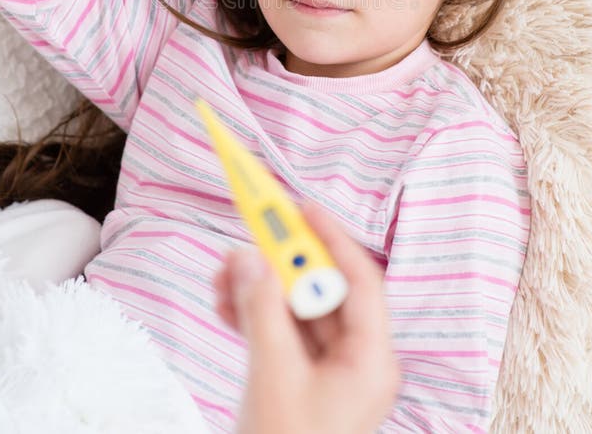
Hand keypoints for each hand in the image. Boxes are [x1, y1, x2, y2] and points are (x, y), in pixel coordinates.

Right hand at [213, 202, 398, 433]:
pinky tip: (224, 303)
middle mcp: (357, 363)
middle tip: (248, 241)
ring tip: (221, 277)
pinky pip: (282, 337)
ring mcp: (330, 375)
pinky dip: (254, 318)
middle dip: (280, 267)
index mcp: (371, 362)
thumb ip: (261, 310)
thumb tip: (248, 257)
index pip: (359, 282)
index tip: (301, 207)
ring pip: (296, 314)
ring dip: (258, 291)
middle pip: (322, 294)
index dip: (331, 239)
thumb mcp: (273, 375)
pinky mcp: (303, 383)